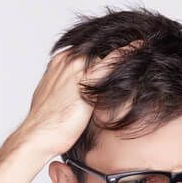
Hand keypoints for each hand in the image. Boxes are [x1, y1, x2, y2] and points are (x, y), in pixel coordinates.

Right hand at [18, 40, 145, 157]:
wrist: (38, 135)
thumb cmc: (46, 124)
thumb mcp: (56, 99)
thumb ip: (68, 89)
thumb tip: (77, 96)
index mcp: (60, 61)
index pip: (90, 50)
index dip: (106, 54)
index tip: (120, 59)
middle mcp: (68, 60)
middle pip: (99, 49)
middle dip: (116, 54)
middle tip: (138, 55)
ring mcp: (76, 68)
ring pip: (106, 53)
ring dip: (124, 54)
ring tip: (142, 52)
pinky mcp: (85, 79)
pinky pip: (112, 61)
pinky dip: (128, 53)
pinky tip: (141, 47)